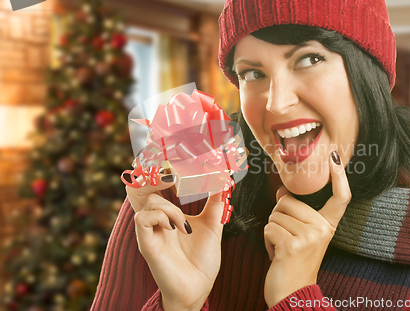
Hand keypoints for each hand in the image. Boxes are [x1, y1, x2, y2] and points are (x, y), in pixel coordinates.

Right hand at [127, 173, 224, 310]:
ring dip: (171, 207)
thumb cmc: (201, 260)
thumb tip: (224, 180)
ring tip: (184, 224)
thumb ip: (215, 203)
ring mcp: (151, 231)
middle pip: (143, 185)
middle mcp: (157, 220)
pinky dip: (160, 217)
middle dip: (155, 174)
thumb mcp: (212, 227)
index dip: (165, 169)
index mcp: (169, 214)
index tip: (182, 161)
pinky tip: (174, 228)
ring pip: (149, 201)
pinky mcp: (147, 244)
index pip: (159, 184)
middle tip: (174, 173)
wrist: (197, 289)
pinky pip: (142, 219)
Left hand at [263, 151, 350, 307]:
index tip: (336, 158)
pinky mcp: (293, 245)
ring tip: (282, 249)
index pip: (340, 198)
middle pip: (287, 201)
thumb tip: (282, 192)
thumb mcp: (300, 236)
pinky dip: (267, 241)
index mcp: (328, 226)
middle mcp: (323, 229)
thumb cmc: (294, 264)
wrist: (293, 295)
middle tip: (285, 240)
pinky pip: (269, 228)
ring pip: (275, 214)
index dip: (340, 177)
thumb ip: (295, 214)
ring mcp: (310, 237)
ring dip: (271, 232)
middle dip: (278, 218)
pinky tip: (276, 255)